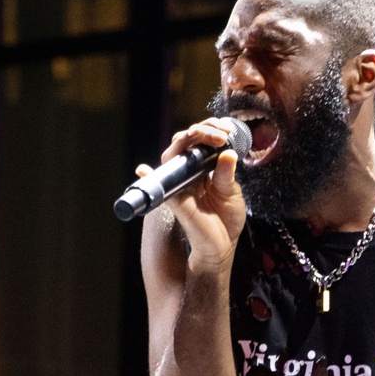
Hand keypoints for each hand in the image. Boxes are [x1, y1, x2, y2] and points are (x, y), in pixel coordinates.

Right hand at [141, 119, 246, 274]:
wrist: (221, 246)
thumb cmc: (226, 219)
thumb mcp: (232, 193)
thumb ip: (227, 173)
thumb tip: (227, 153)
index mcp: (202, 168)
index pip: (199, 141)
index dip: (210, 130)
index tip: (227, 131)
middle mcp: (188, 173)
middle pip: (184, 142)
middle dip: (201, 130)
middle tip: (220, 134)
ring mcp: (180, 184)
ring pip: (172, 154)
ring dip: (186, 139)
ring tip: (203, 134)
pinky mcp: (174, 199)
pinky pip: (160, 185)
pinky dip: (149, 176)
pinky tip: (143, 169)